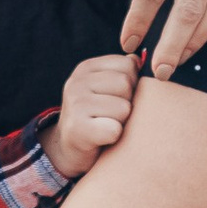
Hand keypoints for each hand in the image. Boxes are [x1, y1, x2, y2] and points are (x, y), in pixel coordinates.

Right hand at [48, 52, 136, 178]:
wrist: (68, 149)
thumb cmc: (96, 116)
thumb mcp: (105, 89)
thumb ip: (122, 72)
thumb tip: (138, 58)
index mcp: (86, 68)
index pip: (128, 65)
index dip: (131, 84)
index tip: (116, 97)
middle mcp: (77, 82)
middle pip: (126, 84)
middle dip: (126, 103)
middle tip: (110, 115)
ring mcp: (75, 105)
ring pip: (124, 108)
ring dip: (121, 121)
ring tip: (106, 124)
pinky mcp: (78, 129)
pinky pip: (115, 130)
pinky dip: (114, 136)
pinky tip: (102, 138)